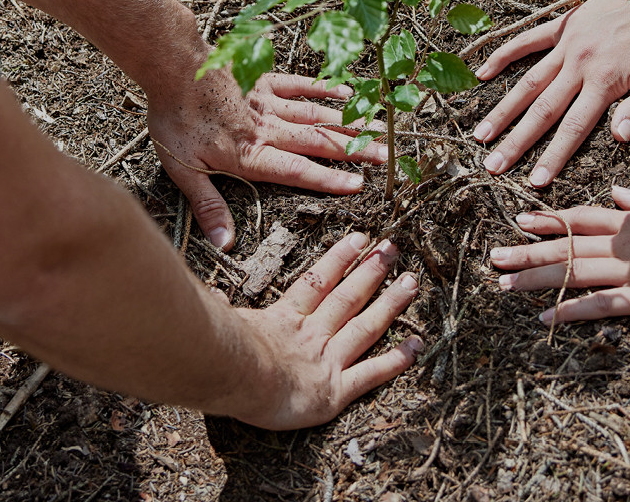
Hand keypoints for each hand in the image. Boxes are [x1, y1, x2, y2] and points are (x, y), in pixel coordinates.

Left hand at [149, 69, 385, 250]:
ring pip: (316, 115)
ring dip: (348, 124)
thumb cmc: (174, 118)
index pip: (297, 172)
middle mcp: (268, 128)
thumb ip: (207, 205)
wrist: (172, 65)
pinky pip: (301, 85)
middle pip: (317, 143)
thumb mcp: (182, 169)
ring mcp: (269, 101)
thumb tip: (223, 243)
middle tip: (386, 158)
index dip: (328, 180)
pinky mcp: (265, 79)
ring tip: (378, 129)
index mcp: (250, 154)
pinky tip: (346, 93)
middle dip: (354, 151)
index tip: (359, 185)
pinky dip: (324, 90)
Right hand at [229, 232, 422, 429]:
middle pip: (348, 298)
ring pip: (366, 327)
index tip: (359, 238)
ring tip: (412, 282)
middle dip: (372, 272)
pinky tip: (416, 345)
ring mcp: (326, 360)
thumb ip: (222, 312)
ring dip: (391, 304)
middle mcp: (311, 335)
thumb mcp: (219, 324)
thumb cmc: (220, 350)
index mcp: (284, 319)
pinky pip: (371, 374)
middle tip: (393, 249)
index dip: (339, 259)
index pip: (317, 282)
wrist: (234, 373)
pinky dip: (396, 360)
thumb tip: (213, 300)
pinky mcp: (336, 390)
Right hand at [472, 0, 629, 186]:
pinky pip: (526, 41)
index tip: (534, 182)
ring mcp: (567, 44)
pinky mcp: (562, 25)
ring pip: (527, 81)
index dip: (553, 156)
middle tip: (492, 166)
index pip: (574, 128)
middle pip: (542, 111)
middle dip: (516, 142)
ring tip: (480, 134)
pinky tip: (481, 74)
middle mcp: (580, 65)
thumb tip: (618, 137)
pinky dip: (503, 56)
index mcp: (607, 82)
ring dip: (503, 109)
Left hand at [487, 187, 629, 321]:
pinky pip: (598, 305)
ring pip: (572, 272)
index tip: (521, 219)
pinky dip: (569, 310)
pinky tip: (544, 317)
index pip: (581, 218)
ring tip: (504, 283)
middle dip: (528, 251)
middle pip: (566, 246)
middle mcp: (624, 244)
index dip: (550, 219)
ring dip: (536, 278)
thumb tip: (618, 195)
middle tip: (494, 257)